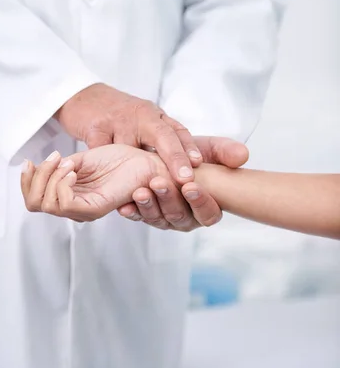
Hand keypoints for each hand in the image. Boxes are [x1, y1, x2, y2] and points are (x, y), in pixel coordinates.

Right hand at [21, 145, 169, 221]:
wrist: (143, 160)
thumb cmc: (116, 159)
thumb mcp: (79, 159)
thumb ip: (58, 167)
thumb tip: (38, 168)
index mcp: (67, 195)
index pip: (32, 200)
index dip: (26, 181)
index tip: (30, 161)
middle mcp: (73, 206)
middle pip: (34, 203)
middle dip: (36, 178)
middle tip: (53, 159)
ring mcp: (83, 209)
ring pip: (47, 204)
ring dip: (51, 178)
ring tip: (68, 164)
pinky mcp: (95, 208)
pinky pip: (66, 204)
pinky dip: (62, 184)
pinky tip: (73, 171)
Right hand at [54, 83, 201, 182]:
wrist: (84, 97)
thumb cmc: (119, 116)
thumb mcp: (144, 121)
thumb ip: (162, 140)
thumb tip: (186, 170)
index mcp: (154, 115)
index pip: (177, 130)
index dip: (189, 147)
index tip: (198, 165)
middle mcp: (140, 114)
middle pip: (163, 135)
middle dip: (175, 157)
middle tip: (184, 178)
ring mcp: (117, 120)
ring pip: (130, 148)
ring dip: (135, 171)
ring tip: (144, 191)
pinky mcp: (95, 127)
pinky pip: (103, 151)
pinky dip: (106, 167)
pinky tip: (110, 183)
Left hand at [118, 136, 248, 230]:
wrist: (161, 151)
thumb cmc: (190, 153)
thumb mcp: (207, 148)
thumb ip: (225, 152)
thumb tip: (243, 155)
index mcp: (206, 205)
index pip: (209, 213)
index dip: (201, 202)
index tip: (190, 186)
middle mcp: (187, 217)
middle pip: (180, 217)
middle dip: (170, 199)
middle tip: (159, 182)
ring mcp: (165, 218)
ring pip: (158, 218)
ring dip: (149, 205)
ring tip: (141, 190)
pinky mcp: (144, 214)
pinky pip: (138, 217)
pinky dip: (132, 212)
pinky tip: (125, 206)